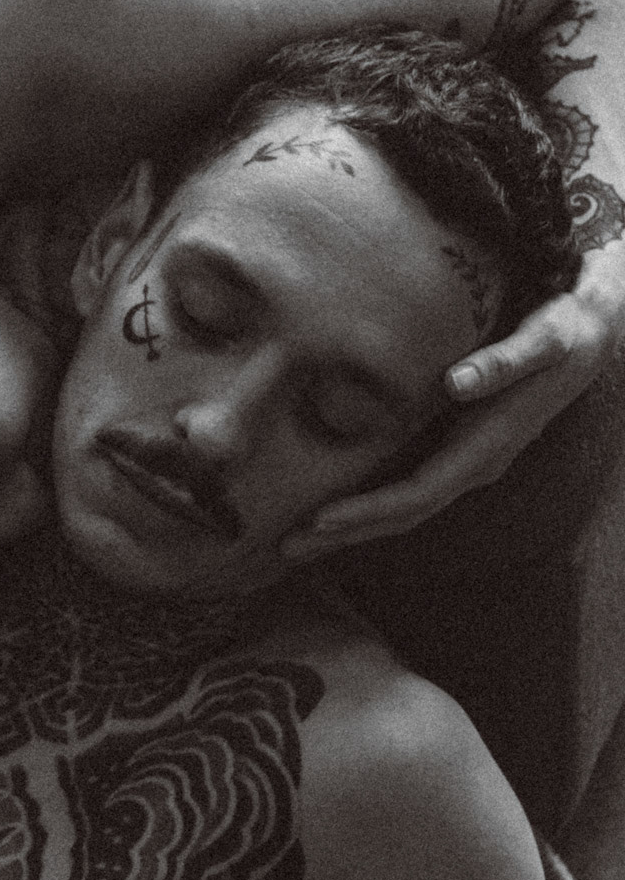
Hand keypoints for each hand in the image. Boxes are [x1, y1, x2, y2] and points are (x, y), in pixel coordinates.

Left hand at [281, 250, 623, 554]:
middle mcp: (474, 466)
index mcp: (486, 448)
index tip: (321, 519)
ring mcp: (467, 463)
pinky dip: (368, 503)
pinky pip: (408, 488)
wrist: (591, 338)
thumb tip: (459, 383)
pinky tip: (336, 507)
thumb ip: (506, 362)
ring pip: (404, 507)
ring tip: (298, 538)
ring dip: (352, 526)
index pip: (418, 494)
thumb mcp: (543, 340)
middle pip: (403, 513)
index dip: (369, 511)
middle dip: (346, 532)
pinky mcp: (458, 452)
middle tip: (287, 545)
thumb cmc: (562, 334)